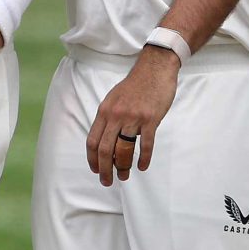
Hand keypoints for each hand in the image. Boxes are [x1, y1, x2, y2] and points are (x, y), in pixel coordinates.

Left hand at [86, 47, 179, 183]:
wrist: (155, 68)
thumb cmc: (135, 85)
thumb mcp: (114, 98)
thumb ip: (109, 118)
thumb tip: (105, 140)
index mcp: (105, 111)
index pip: (93, 140)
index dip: (93, 158)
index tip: (96, 169)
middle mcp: (116, 115)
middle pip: (106, 149)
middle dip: (105, 169)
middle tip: (107, 181)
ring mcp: (133, 118)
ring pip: (124, 149)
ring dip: (123, 166)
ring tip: (125, 176)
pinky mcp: (150, 119)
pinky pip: (145, 144)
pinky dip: (143, 158)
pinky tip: (142, 166)